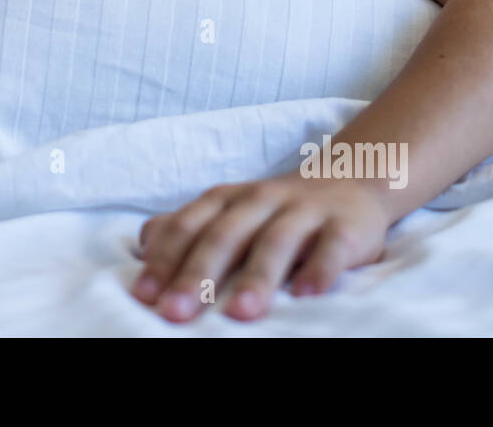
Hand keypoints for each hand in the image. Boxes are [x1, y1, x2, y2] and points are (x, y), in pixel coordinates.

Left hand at [132, 170, 390, 321]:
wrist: (348, 178)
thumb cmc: (273, 210)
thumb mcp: (226, 211)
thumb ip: (185, 227)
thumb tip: (144, 245)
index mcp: (225, 200)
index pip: (187, 227)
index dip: (163, 261)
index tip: (144, 297)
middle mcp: (260, 200)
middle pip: (224, 235)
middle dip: (198, 274)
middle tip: (175, 312)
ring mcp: (304, 211)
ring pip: (276, 240)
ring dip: (257, 277)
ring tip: (240, 314)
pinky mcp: (344, 226)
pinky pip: (332, 247)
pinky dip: (320, 270)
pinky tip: (307, 295)